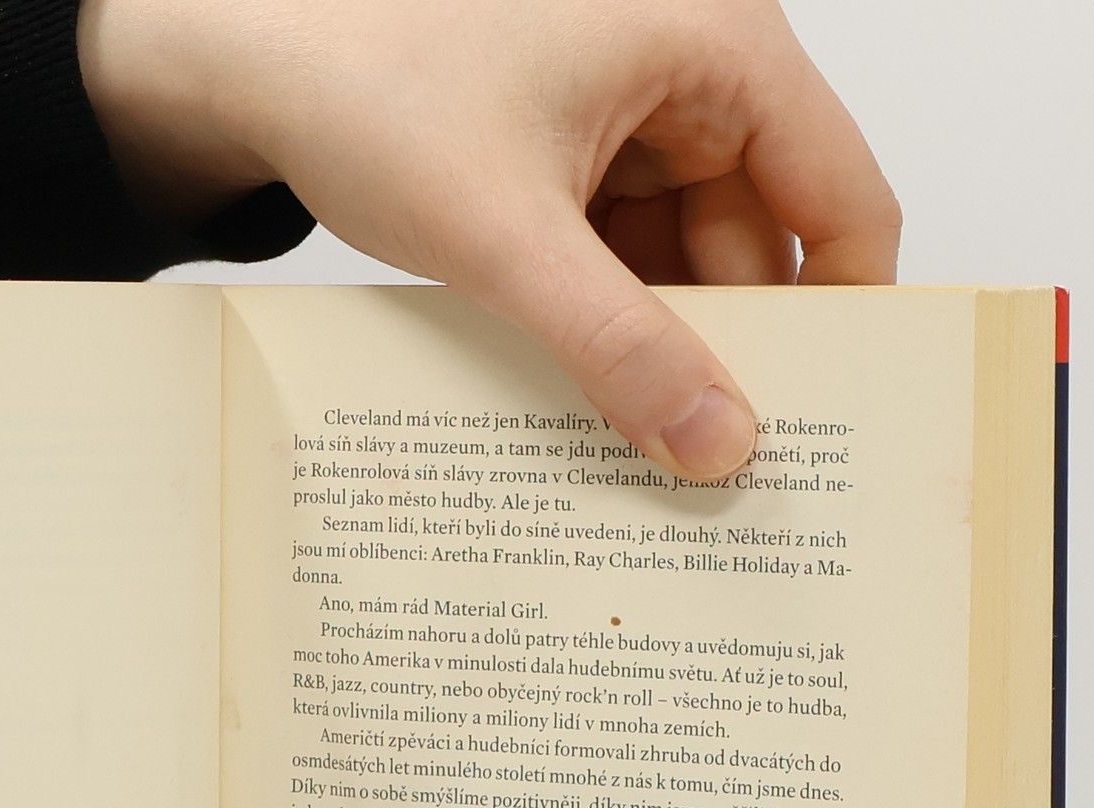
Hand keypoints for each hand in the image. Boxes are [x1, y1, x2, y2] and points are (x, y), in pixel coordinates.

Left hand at [79, 0, 899, 479]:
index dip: (845, 315)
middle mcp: (689, 76)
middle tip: (713, 473)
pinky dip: (606, 323)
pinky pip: (621, 259)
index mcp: (717, 48)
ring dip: (659, 348)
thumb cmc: (373, 87)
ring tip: (641, 450)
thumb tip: (719, 445)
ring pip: (685, 265)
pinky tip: (585, 395)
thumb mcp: (510, 238)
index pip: (842, 197)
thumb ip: (621, 346)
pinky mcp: (570, 162)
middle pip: (760, 245)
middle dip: (732, 352)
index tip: (826, 425)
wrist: (249, 62)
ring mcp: (627, 121)